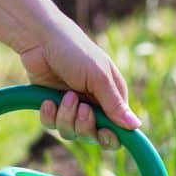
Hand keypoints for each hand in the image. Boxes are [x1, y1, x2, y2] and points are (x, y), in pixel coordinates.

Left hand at [19, 17, 140, 150]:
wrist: (39, 39)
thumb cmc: (75, 51)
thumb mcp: (99, 77)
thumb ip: (115, 104)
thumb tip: (136, 126)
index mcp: (112, 98)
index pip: (118, 130)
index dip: (111, 137)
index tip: (104, 132)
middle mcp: (94, 106)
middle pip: (94, 136)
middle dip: (86, 126)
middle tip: (82, 107)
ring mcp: (72, 108)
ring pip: (72, 133)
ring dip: (66, 117)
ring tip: (64, 95)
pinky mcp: (52, 107)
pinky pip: (52, 126)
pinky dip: (49, 116)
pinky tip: (48, 101)